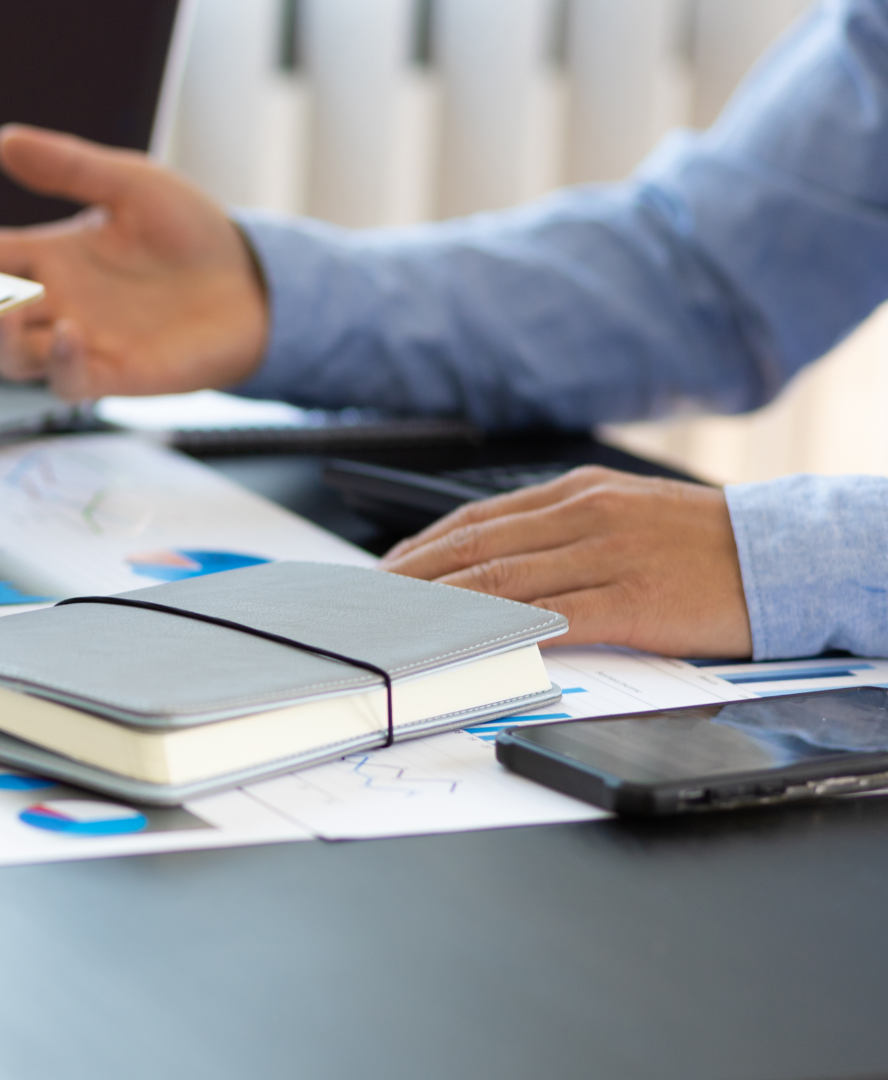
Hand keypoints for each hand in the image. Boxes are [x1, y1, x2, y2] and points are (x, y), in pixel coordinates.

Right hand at [0, 124, 267, 400]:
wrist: (251, 286)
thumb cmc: (192, 235)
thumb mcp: (131, 184)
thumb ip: (71, 166)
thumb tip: (7, 139)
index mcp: (49, 255)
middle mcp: (54, 302)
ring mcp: (79, 340)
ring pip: (11, 356)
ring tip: (2, 316)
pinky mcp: (112, 372)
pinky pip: (67, 380)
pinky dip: (58, 362)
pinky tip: (66, 334)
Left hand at [378, 467, 751, 656]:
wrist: (789, 555)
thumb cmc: (702, 544)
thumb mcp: (624, 514)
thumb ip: (559, 532)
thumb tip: (492, 560)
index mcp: (577, 493)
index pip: (474, 520)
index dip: (418, 551)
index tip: (381, 576)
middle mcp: (585, 516)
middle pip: (473, 549)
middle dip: (410, 581)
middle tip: (368, 609)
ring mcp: (608, 557)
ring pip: (502, 582)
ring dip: (440, 609)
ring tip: (398, 631)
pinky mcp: (636, 602)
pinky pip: (554, 619)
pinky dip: (504, 633)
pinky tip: (470, 646)